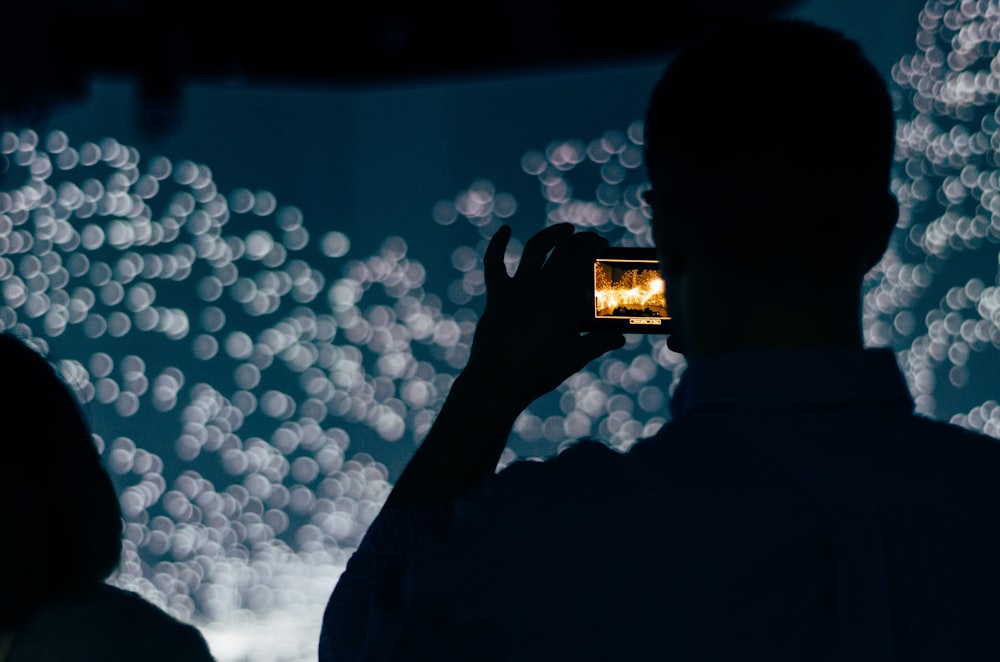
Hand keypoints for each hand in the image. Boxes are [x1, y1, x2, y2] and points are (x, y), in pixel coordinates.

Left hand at [464, 223, 625, 414]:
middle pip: (565, 251)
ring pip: (537, 248)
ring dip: (552, 234)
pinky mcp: (497, 295)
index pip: (585, 261)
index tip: (603, 245)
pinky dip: (498, 243)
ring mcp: (518, 289)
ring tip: (565, 230)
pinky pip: (494, 262)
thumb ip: (600, 343)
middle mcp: (543, 289)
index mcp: (566, 302)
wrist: (498, 382)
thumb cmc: (540, 372)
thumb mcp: (575, 358)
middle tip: (591, 240)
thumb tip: (620, 337)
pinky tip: (505, 230)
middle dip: (582, 239)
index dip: (595, 247)